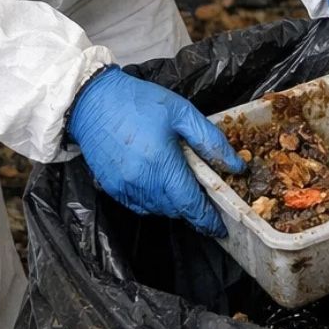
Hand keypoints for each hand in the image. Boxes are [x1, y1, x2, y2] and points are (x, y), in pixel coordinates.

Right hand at [66, 66, 242, 234]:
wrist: (92, 101)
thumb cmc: (139, 102)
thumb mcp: (182, 113)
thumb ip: (210, 141)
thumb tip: (235, 165)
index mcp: (162, 164)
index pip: (190, 205)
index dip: (207, 220)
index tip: (219, 228)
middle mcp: (142, 182)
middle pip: (176, 210)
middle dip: (191, 207)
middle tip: (202, 194)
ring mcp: (125, 188)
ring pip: (158, 209)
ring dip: (173, 203)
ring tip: (178, 181)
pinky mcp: (112, 188)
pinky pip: (139, 205)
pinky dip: (153, 200)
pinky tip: (156, 180)